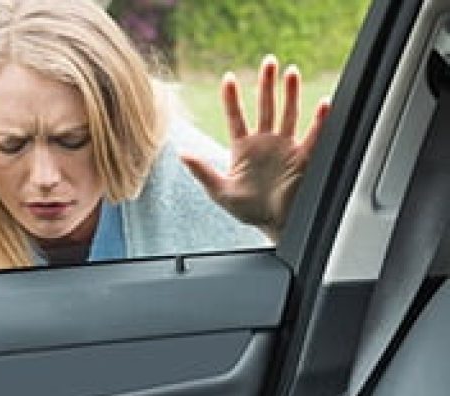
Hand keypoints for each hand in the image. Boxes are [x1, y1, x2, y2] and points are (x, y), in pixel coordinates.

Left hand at [182, 55, 330, 241]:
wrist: (274, 225)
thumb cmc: (249, 210)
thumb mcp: (220, 191)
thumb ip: (202, 171)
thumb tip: (182, 153)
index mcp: (243, 149)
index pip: (236, 117)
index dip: (232, 98)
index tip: (228, 79)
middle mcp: (265, 143)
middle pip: (266, 106)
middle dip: (267, 84)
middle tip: (269, 61)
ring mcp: (285, 147)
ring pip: (288, 113)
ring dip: (290, 93)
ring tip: (291, 72)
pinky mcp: (303, 157)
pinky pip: (313, 135)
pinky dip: (319, 121)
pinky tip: (323, 105)